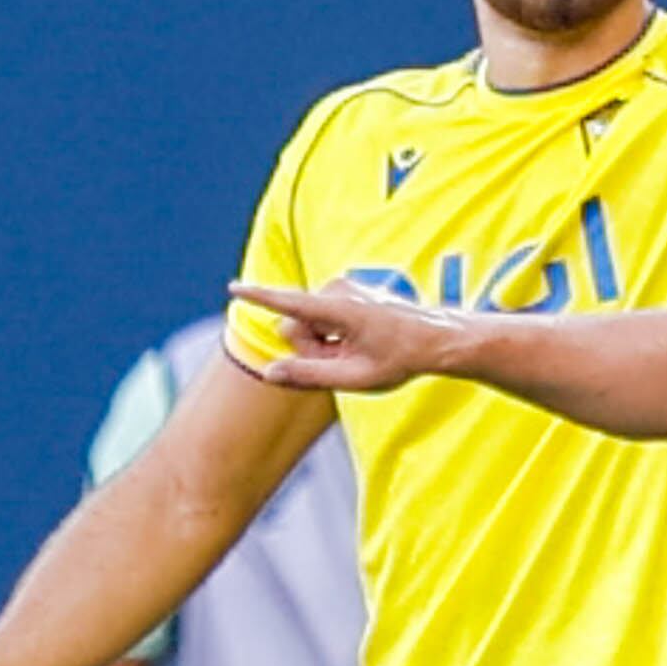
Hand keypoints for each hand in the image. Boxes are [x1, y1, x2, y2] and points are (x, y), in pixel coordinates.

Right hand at [225, 278, 472, 393]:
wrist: (434, 337)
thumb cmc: (400, 359)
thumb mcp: (355, 378)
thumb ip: (309, 376)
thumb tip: (270, 373)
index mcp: (341, 309)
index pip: (289, 304)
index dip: (258, 297)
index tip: (232, 287)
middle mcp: (336, 290)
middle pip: (294, 327)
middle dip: (311, 349)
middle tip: (347, 361)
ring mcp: (339, 288)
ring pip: (306, 325)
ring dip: (323, 344)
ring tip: (357, 351)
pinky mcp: (341, 292)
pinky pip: (318, 318)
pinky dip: (332, 335)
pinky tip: (358, 341)